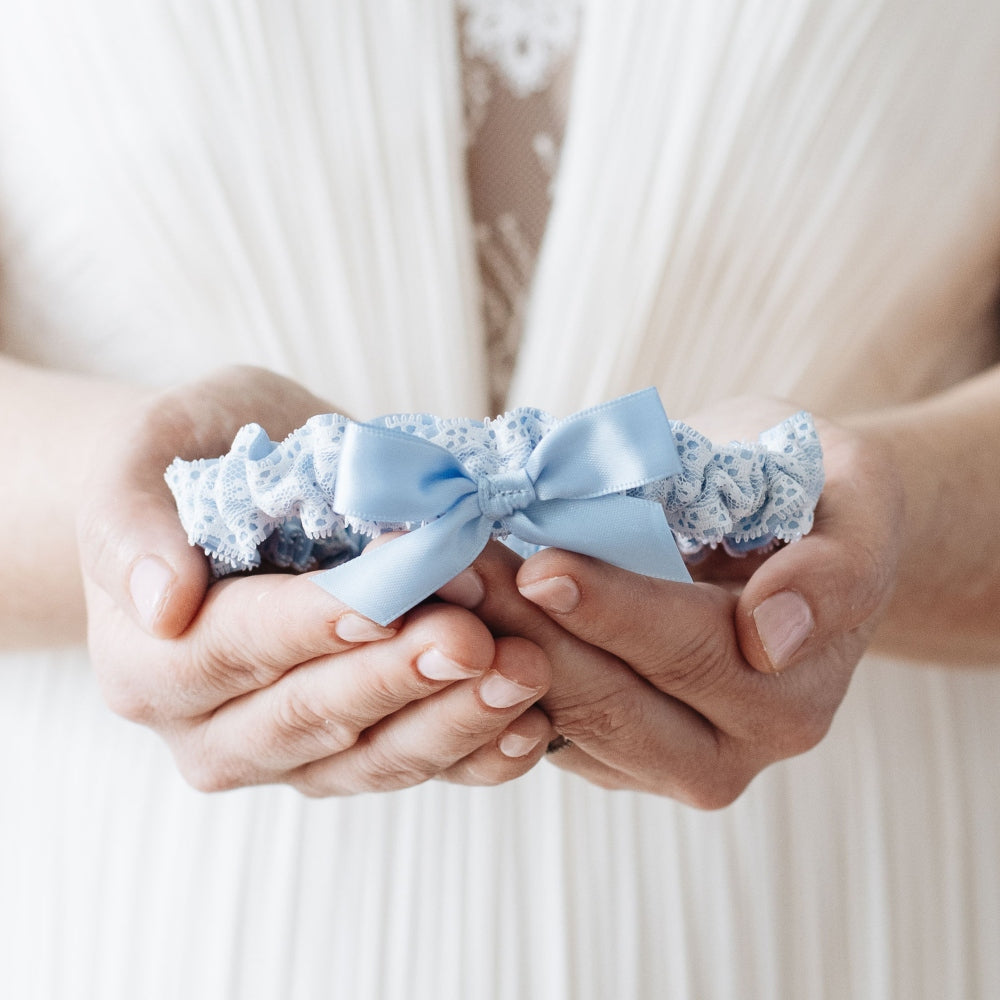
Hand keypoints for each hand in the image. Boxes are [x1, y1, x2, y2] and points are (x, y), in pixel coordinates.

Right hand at [77, 366, 552, 793]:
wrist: (229, 503)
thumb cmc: (192, 460)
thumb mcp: (148, 455)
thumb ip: (136, 523)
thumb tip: (161, 601)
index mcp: (149, 658)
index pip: (236, 647)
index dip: (313, 627)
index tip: (384, 604)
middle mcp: (208, 728)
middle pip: (310, 715)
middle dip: (397, 677)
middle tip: (473, 640)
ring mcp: (286, 755)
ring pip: (371, 758)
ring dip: (452, 721)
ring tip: (524, 673)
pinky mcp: (350, 757)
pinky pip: (415, 768)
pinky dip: (476, 753)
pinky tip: (532, 726)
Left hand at [438, 401, 902, 806]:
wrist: (786, 535)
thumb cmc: (815, 500)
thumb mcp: (857, 502)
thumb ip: (835, 569)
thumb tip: (769, 633)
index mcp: (790, 692)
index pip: (688, 652)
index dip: (613, 610)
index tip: (541, 568)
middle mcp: (729, 748)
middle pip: (611, 697)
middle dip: (527, 628)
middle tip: (453, 565)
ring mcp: (660, 758)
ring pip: (561, 716)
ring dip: (491, 648)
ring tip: (435, 578)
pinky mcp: (607, 751)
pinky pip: (537, 725)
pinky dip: (486, 670)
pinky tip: (444, 613)